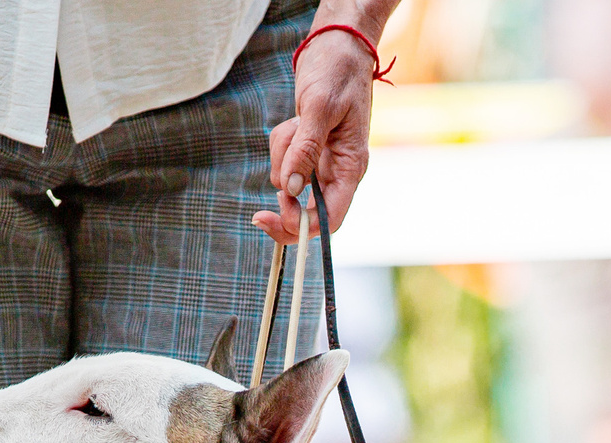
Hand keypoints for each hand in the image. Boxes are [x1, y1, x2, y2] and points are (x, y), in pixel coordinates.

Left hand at [253, 24, 385, 244]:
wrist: (337, 45)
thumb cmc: (338, 71)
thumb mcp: (320, 107)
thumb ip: (306, 149)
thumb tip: (292, 188)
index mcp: (351, 167)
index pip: (331, 218)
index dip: (302, 228)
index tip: (273, 220)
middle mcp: (339, 170)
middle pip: (308, 211)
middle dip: (284, 205)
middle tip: (259, 212)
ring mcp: (323, 161)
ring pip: (290, 181)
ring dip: (281, 157)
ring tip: (294, 123)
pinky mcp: (308, 149)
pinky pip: (284, 159)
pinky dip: (280, 144)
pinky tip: (293, 119)